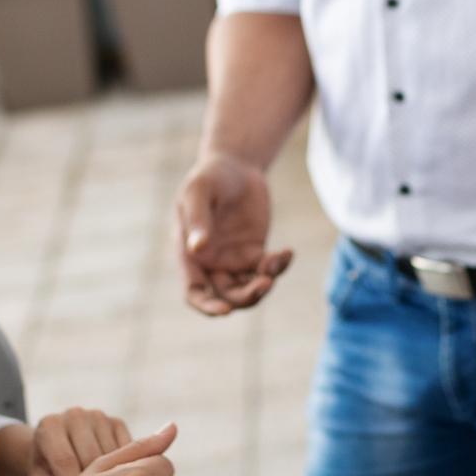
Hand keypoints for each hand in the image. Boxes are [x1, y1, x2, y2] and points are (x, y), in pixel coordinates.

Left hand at [28, 407, 133, 475]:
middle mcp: (74, 415)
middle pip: (91, 456)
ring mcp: (98, 416)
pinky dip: (126, 470)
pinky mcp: (117, 422)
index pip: (65, 459)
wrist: (57, 446)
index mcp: (50, 425)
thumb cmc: (47, 469)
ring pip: (112, 455)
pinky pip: (128, 450)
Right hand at [174, 151, 291, 315]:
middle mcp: (210, 262)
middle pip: (226, 296)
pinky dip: (278, 266)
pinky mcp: (254, 252)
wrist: (235, 164)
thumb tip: (198, 250)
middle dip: (246, 297)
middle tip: (266, 283)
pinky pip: (266, 269)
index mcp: (189, 253)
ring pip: (247, 288)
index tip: (225, 311)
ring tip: (277, 262)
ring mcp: (233, 259)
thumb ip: (198, 219)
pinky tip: (287, 252)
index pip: (194, 291)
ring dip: (263, 285)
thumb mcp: (199, 191)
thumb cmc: (210, 176)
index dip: (206, 305)